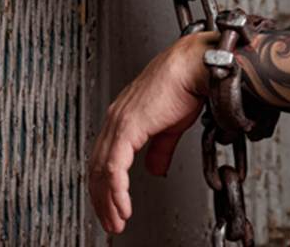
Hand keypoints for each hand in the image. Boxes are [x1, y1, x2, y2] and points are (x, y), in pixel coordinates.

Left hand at [87, 31, 216, 234]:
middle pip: (96, 168)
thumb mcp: (170, 125)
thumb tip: (155, 168)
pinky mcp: (127, 127)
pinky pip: (114, 168)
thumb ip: (160, 149)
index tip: (112, 207)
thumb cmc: (185, 85)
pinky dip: (116, 191)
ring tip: (116, 221)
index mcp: (123, 117)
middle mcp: (115, 119)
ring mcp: (119, 122)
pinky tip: (122, 206)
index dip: (105, 186)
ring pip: (101, 171)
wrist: (193, 67)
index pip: (103, 158)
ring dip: (108, 201)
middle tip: (110, 221)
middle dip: (101, 199)